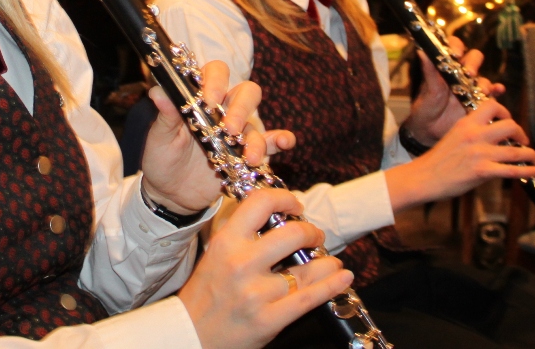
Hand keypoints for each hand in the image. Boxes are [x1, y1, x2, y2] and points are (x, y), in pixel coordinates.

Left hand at [140, 61, 292, 213]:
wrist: (171, 193)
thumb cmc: (162, 157)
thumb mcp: (160, 137)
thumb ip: (165, 115)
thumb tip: (157, 92)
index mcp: (201, 97)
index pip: (216, 73)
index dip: (216, 82)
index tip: (209, 101)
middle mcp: (223, 110)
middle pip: (246, 92)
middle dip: (241, 109)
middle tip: (230, 129)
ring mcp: (237, 132)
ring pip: (257, 122)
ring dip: (256, 138)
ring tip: (248, 157)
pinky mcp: (247, 153)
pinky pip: (270, 143)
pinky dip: (280, 140)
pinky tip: (284, 143)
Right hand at [179, 188, 352, 348]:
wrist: (191, 334)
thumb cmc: (205, 293)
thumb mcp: (215, 253)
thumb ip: (240, 232)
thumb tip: (275, 212)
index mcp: (226, 242)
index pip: (261, 204)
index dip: (285, 199)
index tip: (295, 206)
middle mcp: (242, 264)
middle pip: (292, 235)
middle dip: (311, 232)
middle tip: (315, 235)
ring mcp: (257, 293)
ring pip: (306, 270)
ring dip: (326, 262)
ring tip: (332, 261)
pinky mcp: (269, 319)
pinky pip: (309, 298)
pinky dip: (331, 286)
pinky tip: (342, 277)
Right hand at [385, 101, 534, 209]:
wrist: (423, 178)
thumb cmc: (437, 161)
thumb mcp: (454, 138)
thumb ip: (473, 134)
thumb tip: (492, 138)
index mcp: (466, 123)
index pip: (492, 106)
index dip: (506, 112)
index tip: (509, 121)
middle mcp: (474, 135)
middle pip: (509, 125)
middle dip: (521, 133)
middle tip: (522, 141)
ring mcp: (479, 153)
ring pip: (515, 150)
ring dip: (530, 154)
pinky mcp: (482, 171)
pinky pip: (512, 170)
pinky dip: (528, 171)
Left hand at [404, 37, 504, 145]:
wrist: (431, 131)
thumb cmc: (426, 107)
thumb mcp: (428, 90)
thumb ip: (428, 71)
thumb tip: (421, 51)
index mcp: (446, 66)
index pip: (455, 46)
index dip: (457, 47)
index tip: (455, 54)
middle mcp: (461, 73)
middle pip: (474, 59)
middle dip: (473, 64)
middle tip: (469, 73)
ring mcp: (472, 87)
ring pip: (483, 78)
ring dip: (484, 83)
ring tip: (481, 91)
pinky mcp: (480, 101)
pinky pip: (493, 93)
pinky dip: (497, 90)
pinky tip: (498, 90)